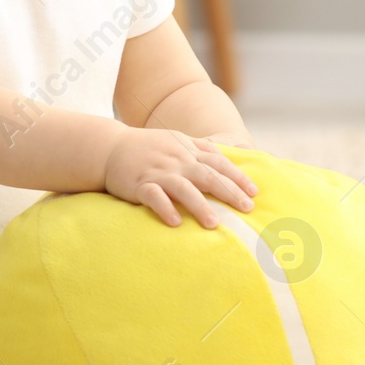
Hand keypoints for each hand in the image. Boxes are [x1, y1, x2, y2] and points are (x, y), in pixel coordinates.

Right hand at [104, 128, 258, 229]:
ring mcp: (157, 172)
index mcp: (186, 149)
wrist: (109, 147)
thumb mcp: (176, 140)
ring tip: (215, 224)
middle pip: (207, 175)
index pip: (218, 162)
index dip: (237, 176)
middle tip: (247, 208)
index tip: (254, 192)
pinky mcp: (138, 184)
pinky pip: (153, 196)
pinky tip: (176, 222)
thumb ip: (201, 149)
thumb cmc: (147, 148)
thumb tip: (229, 158)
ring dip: (200, 205)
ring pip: (183, 188)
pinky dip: (165, 208)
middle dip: (229, 192)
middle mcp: (175, 160)